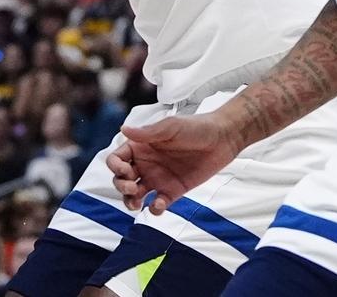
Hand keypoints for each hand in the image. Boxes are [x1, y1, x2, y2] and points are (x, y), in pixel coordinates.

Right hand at [107, 113, 238, 213]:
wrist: (222, 140)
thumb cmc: (195, 127)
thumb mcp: (170, 127)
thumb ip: (148, 132)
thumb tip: (123, 129)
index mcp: (140, 147)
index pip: (116, 159)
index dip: (114, 167)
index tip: (125, 170)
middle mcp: (145, 164)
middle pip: (121, 179)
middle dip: (121, 186)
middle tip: (132, 188)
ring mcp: (158, 179)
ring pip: (135, 195)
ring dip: (130, 201)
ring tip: (137, 203)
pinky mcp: (172, 191)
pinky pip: (157, 204)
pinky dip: (155, 208)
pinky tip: (159, 204)